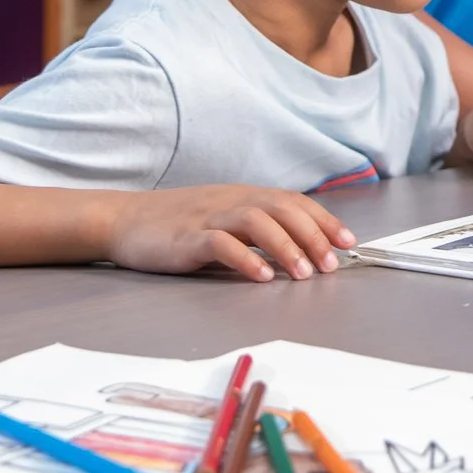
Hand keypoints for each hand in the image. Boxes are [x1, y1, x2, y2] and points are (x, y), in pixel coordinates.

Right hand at [102, 186, 352, 280]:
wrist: (124, 220)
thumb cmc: (178, 223)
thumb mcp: (223, 218)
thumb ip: (255, 228)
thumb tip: (300, 248)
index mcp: (244, 196)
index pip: (293, 201)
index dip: (323, 219)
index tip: (347, 241)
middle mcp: (231, 201)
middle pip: (282, 208)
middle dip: (312, 235)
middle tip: (331, 265)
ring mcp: (208, 217)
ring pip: (256, 221)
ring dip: (285, 246)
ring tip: (303, 273)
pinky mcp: (186, 237)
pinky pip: (220, 244)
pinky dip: (244, 259)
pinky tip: (261, 276)